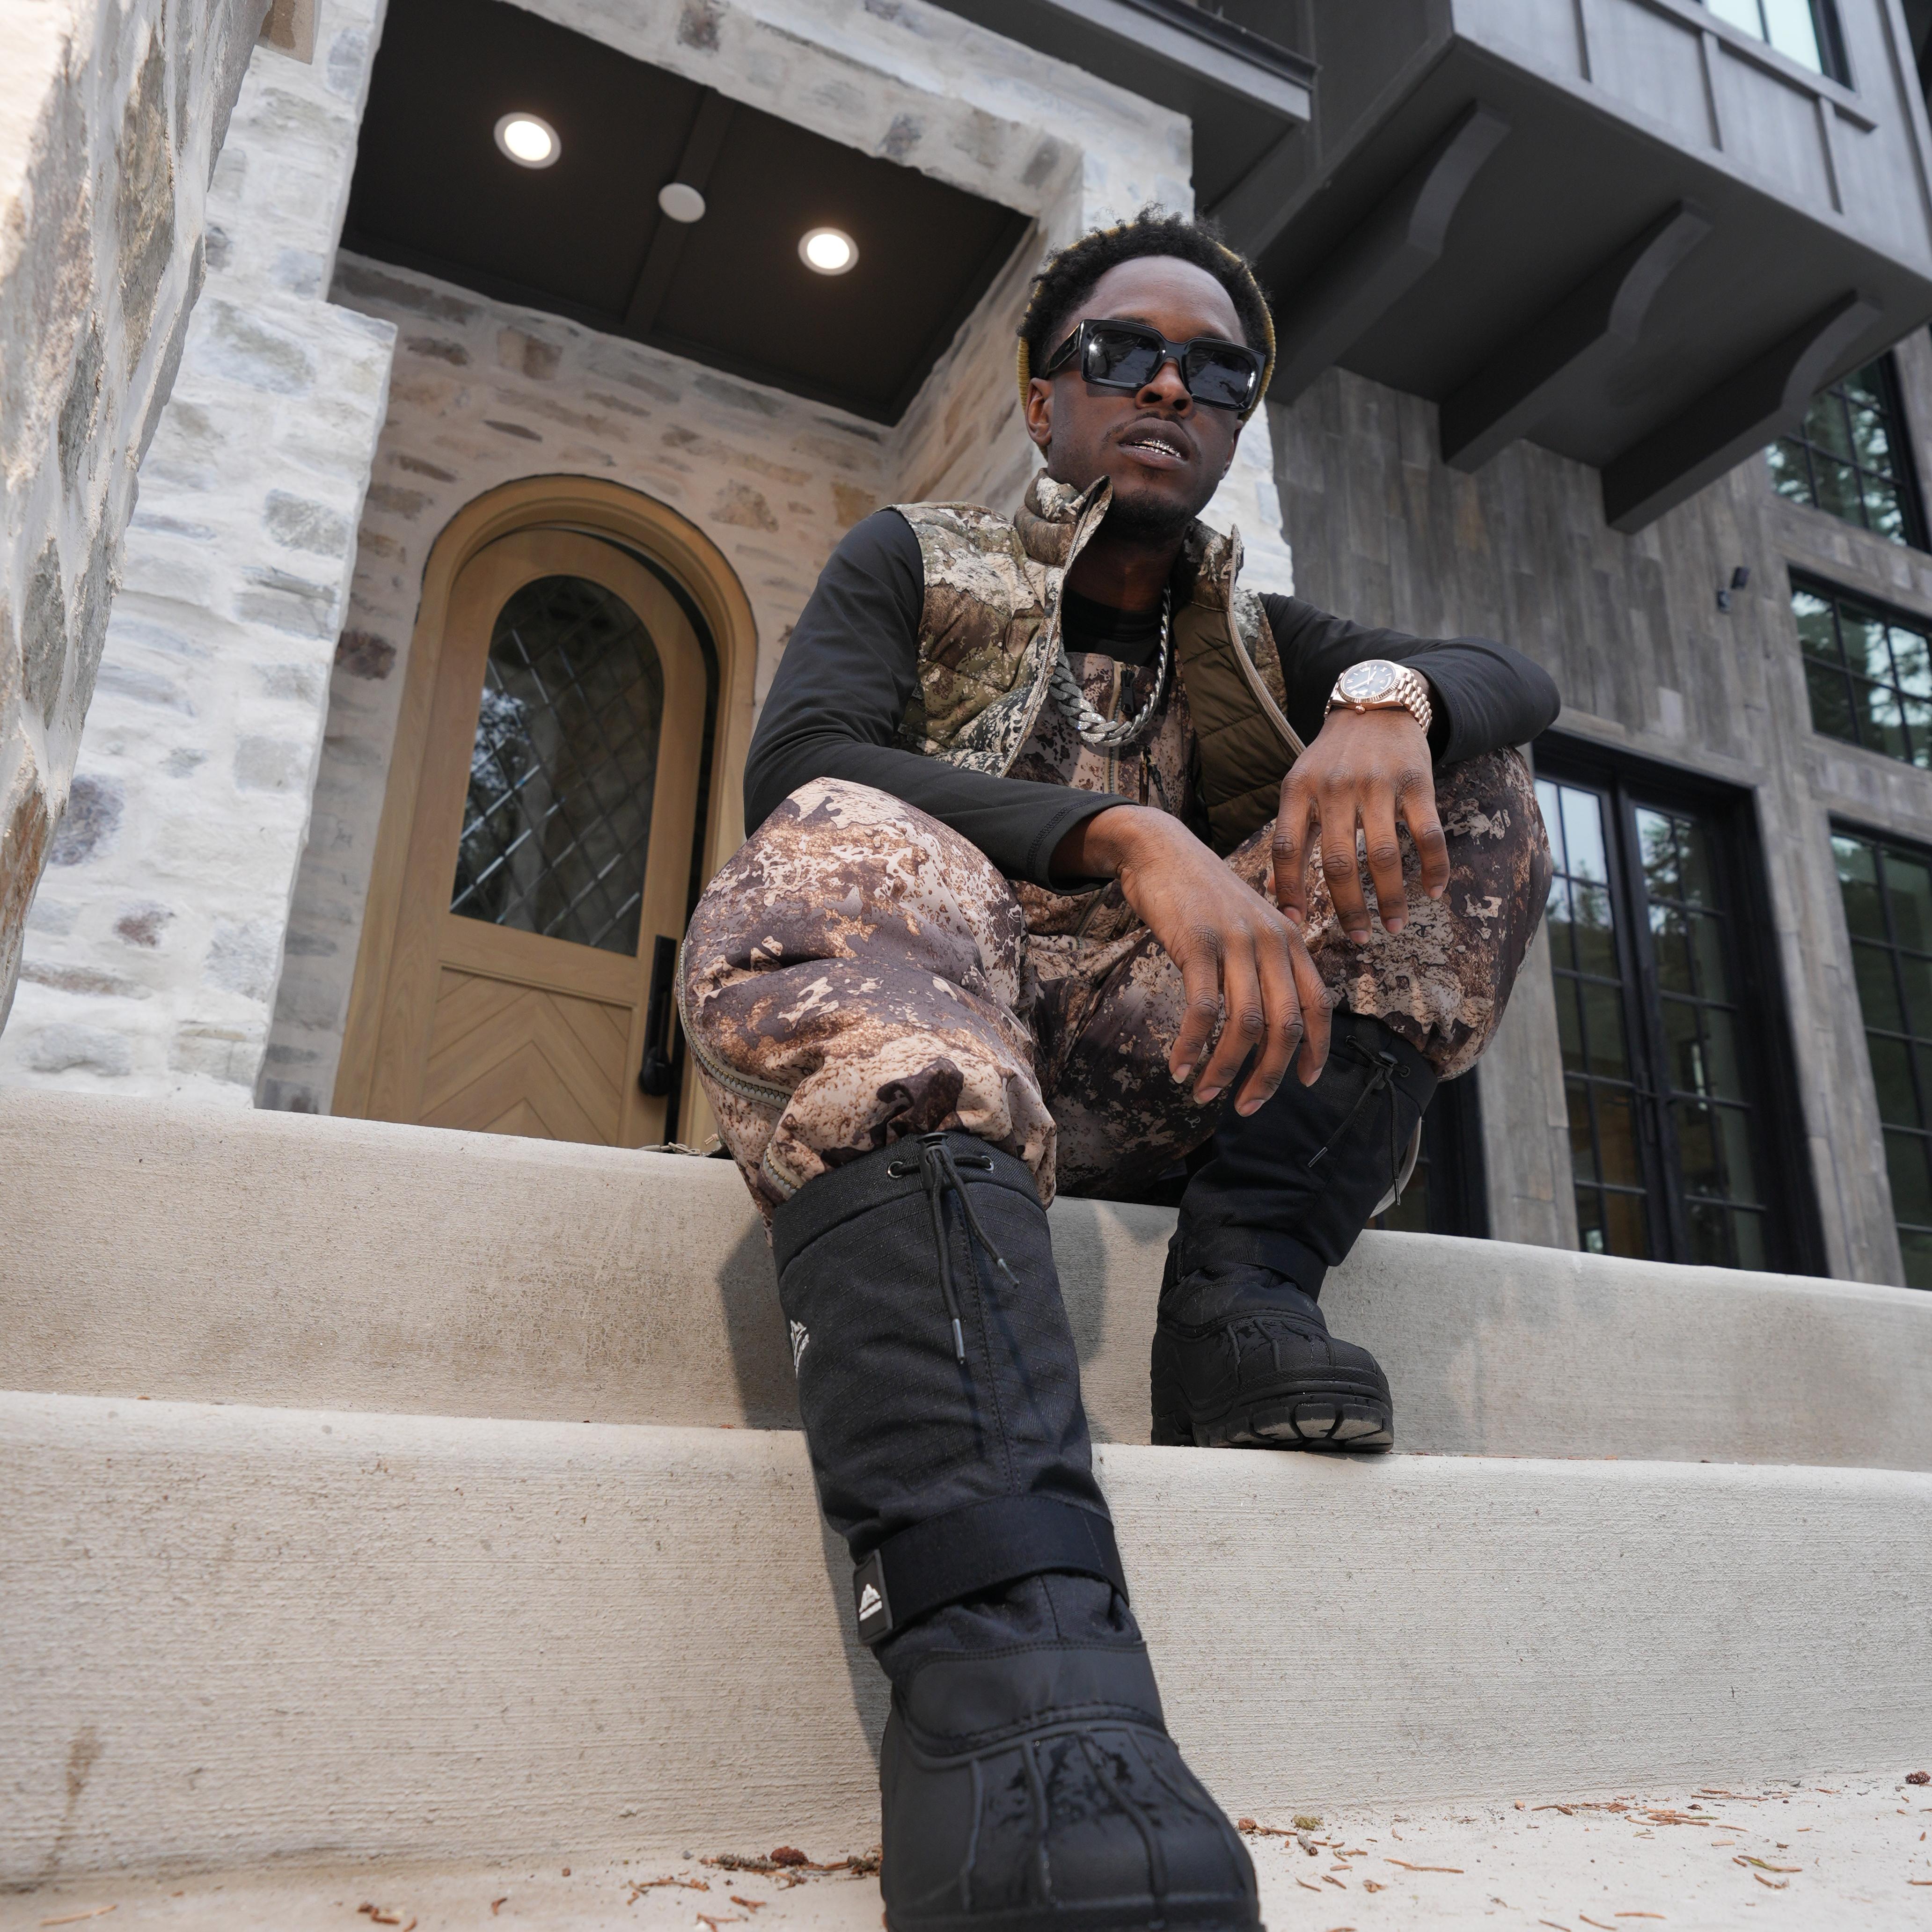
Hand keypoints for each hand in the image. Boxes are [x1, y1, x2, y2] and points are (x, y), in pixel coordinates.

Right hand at [1051, 806, 1330, 1112]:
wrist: (1160, 849)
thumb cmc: (1201, 894)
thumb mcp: (1248, 923)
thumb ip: (1264, 963)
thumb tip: (1269, 1020)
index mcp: (1290, 939)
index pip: (1318, 1004)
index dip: (1316, 1050)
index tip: (1303, 1082)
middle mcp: (1272, 941)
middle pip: (1286, 1026)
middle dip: (1270, 1077)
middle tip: (1248, 1107)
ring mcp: (1236, 942)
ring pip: (1245, 1024)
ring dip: (1226, 1069)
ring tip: (1205, 1094)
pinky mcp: (1198, 943)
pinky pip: (1203, 1010)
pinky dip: (1192, 1046)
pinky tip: (1178, 1066)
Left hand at [1274, 707, 1447, 943]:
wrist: (1375, 704)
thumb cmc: (1331, 759)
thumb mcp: (1299, 787)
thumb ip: (1289, 836)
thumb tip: (1274, 893)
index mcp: (1299, 790)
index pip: (1285, 848)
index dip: (1287, 890)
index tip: (1293, 925)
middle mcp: (1336, 787)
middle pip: (1339, 863)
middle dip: (1348, 909)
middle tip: (1358, 938)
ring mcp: (1377, 784)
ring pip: (1384, 856)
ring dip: (1390, 899)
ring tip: (1394, 926)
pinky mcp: (1417, 781)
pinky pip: (1427, 835)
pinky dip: (1434, 868)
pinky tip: (1433, 891)